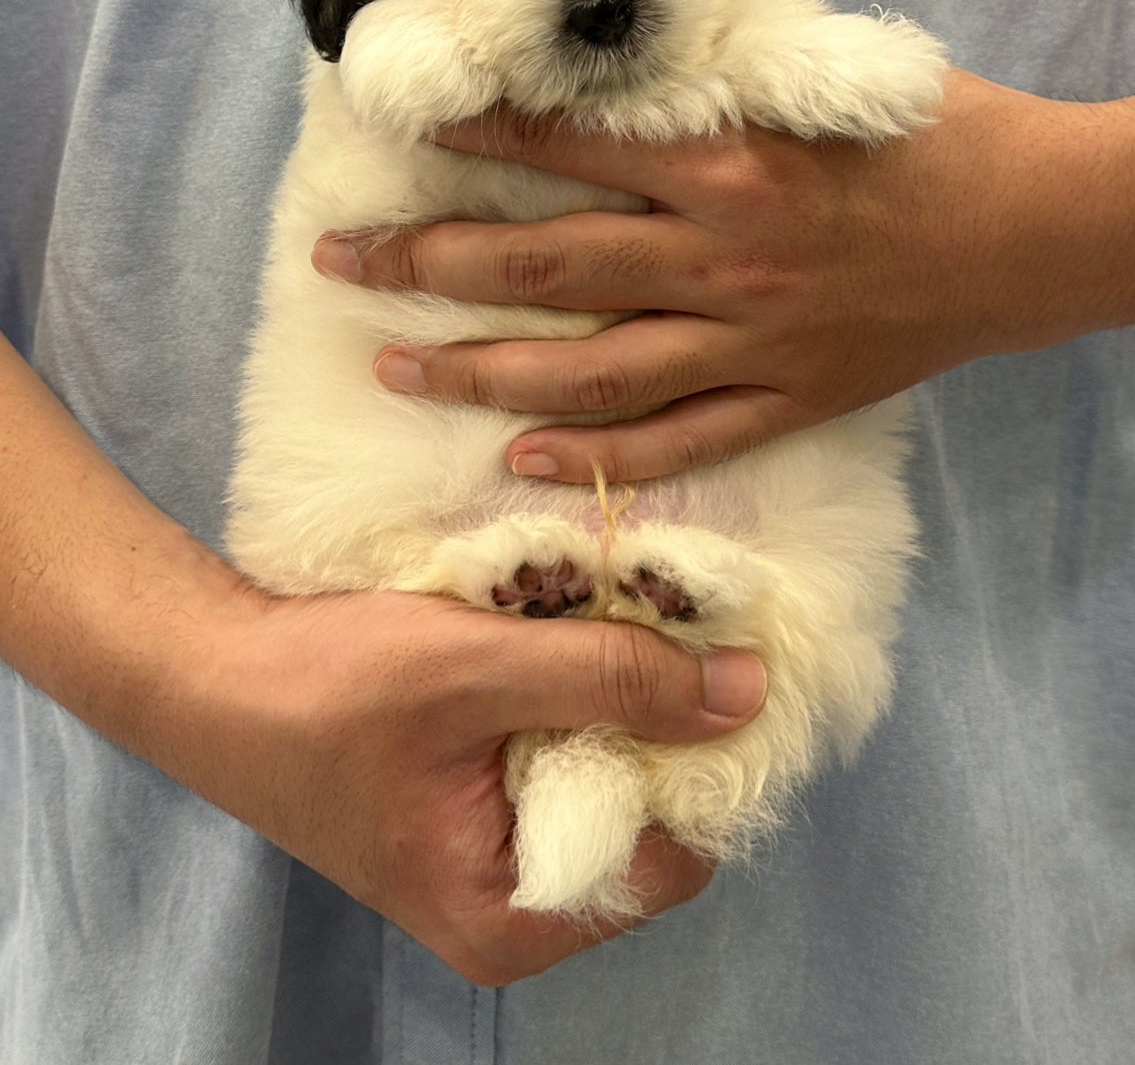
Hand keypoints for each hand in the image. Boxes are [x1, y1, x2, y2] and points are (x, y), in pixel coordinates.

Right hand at [175, 579, 765, 984]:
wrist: (208, 674)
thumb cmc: (320, 690)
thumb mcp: (475, 669)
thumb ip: (610, 676)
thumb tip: (747, 689)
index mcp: (515, 920)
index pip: (672, 855)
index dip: (696, 756)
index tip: (704, 660)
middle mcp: (513, 906)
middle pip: (644, 813)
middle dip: (655, 715)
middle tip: (655, 616)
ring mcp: (492, 852)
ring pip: (605, 769)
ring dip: (611, 689)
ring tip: (601, 610)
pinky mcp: (475, 798)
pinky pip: (560, 747)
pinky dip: (567, 687)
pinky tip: (559, 625)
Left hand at [313, 71, 1134, 482]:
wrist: (1037, 229)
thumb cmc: (933, 131)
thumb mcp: (819, 76)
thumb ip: (714, 75)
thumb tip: (616, 51)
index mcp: (724, 158)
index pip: (565, 146)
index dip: (471, 137)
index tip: (396, 128)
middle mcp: (720, 254)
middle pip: (544, 268)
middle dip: (428, 263)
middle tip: (342, 262)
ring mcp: (749, 340)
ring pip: (586, 371)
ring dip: (477, 370)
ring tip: (393, 362)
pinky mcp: (785, 398)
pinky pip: (674, 439)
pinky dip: (592, 454)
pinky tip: (515, 457)